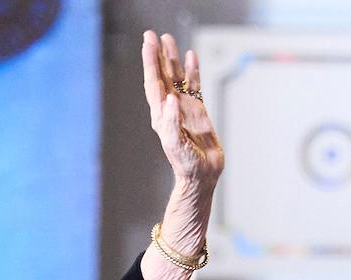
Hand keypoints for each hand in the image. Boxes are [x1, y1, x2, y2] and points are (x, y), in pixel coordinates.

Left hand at [141, 31, 223, 190]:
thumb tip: (171, 98)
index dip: (150, 63)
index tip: (149, 44)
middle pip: (163, 75)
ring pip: (177, 77)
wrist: (202, 174)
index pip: (153, 83)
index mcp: (161, 115)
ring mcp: (184, 107)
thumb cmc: (185, 163)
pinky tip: (191, 57)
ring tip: (169, 39)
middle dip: (158, 55)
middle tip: (153, 34)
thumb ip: (172, 121)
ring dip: (173, 59)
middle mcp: (170, 108)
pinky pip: (194, 85)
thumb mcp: (175, 144)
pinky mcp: (198, 110)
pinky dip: (193, 71)